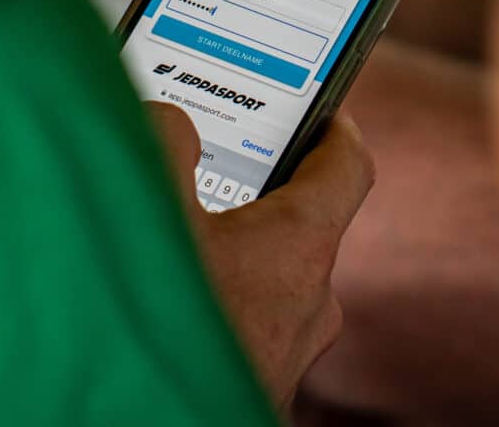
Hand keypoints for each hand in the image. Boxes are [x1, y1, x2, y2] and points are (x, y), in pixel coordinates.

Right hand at [151, 103, 374, 412]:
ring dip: (230, 240)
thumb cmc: (162, 327)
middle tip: (217, 156)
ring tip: (178, 224)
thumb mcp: (155, 210)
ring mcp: (286, 348)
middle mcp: (308, 301)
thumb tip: (174, 118)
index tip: (319, 104)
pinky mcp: (256, 377)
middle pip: (299, 218)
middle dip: (257, 183)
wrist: (150, 421)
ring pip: (267, 270)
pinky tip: (171, 286)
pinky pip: (248, 312)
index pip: (348, 165)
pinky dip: (219, 285)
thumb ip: (168, 144)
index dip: (333, 124)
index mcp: (299, 246)